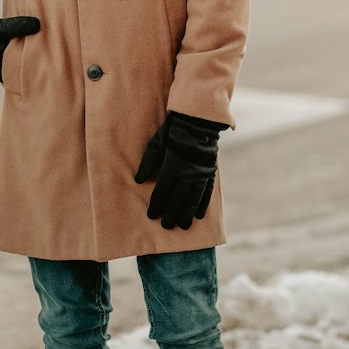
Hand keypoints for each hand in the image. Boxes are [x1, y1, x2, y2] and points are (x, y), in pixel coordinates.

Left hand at [134, 112, 223, 230]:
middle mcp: (187, 175)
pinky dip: (202, 205)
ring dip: (187, 214)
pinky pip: (206, 193)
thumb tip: (138, 181)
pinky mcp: (210, 173)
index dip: (156, 205)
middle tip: (166, 226)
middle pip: (178, 200)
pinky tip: (199, 215)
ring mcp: (200, 175)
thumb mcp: (155, 145)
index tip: (152, 215)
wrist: (198, 123)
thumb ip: (147, 163)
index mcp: (172, 168)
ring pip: (193, 200)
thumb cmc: (172, 133)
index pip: (162, 192)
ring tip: (183, 226)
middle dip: (171, 214)